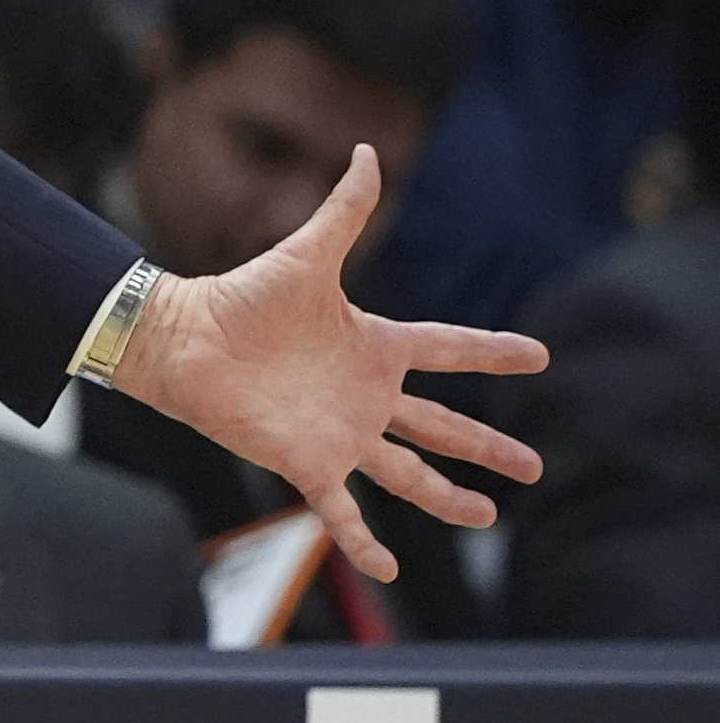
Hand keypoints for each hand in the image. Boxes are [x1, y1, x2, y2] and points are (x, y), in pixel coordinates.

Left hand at [111, 146, 546, 580]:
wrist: (183, 340)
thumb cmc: (241, 297)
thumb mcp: (305, 254)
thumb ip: (344, 211)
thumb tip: (368, 151)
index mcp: (372, 345)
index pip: (447, 348)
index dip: (492, 353)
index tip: (539, 356)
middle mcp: (364, 394)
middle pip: (441, 425)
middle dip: (487, 446)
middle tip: (535, 466)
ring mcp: (340, 432)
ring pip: (408, 472)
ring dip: (447, 497)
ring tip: (489, 515)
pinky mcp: (307, 462)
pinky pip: (344, 510)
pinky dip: (365, 542)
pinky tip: (391, 571)